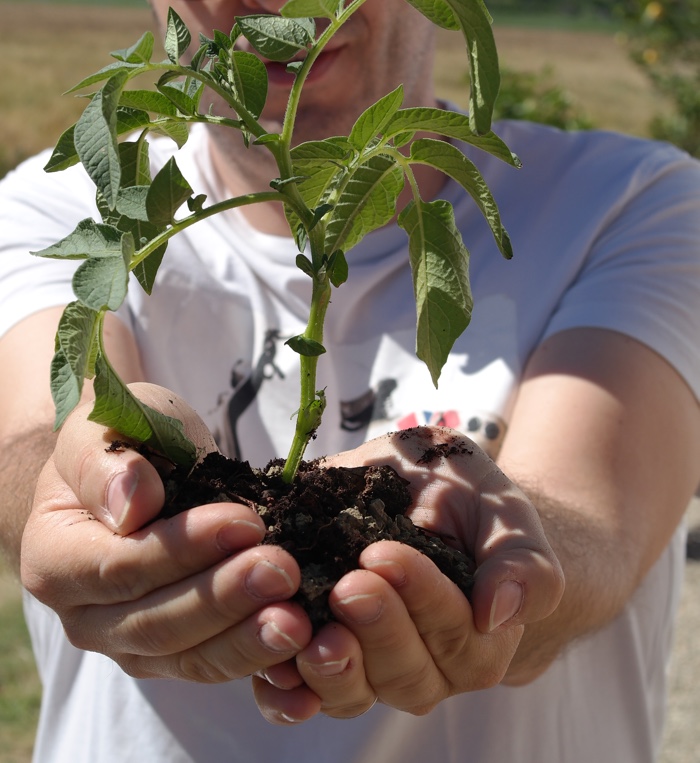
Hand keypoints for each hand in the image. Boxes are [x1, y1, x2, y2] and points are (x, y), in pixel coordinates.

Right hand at [21, 383, 312, 682]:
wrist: (142, 469)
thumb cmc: (123, 440)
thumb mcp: (102, 426)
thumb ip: (102, 463)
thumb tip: (132, 506)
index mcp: (55, 558)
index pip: (118, 566)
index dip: (182, 549)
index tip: (244, 522)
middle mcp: (85, 615)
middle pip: (156, 622)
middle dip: (225, 598)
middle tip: (283, 571)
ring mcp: (132, 643)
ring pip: (190, 657)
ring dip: (248, 640)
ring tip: (299, 621)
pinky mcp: (178, 653)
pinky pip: (217, 665)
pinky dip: (260, 660)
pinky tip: (301, 650)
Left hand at [251, 426, 563, 722]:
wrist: (424, 498)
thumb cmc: (467, 502)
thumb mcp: (502, 511)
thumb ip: (519, 560)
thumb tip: (497, 613)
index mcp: (480, 634)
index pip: (457, 631)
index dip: (421, 596)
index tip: (383, 553)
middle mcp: (432, 665)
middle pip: (408, 672)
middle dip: (377, 628)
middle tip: (348, 586)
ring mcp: (378, 669)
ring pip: (358, 692)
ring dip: (333, 669)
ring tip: (309, 632)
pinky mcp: (330, 661)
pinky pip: (307, 694)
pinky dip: (287, 690)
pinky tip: (274, 668)